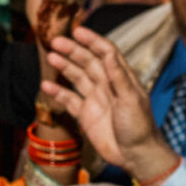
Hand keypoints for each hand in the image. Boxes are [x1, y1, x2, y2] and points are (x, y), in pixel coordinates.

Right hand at [40, 26, 177, 181]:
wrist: (135, 154)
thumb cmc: (139, 126)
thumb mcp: (131, 99)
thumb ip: (119, 77)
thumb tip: (108, 54)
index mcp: (121, 78)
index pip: (106, 53)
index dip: (92, 41)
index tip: (77, 31)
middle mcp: (107, 85)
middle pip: (88, 62)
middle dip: (72, 51)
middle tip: (56, 42)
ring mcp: (95, 99)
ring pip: (77, 77)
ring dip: (64, 67)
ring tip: (50, 57)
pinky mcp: (86, 115)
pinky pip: (69, 100)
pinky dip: (58, 92)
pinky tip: (46, 85)